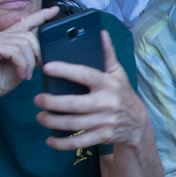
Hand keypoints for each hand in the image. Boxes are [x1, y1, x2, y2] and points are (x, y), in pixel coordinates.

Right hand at [0, 6, 55, 108]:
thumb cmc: (0, 82)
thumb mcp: (22, 66)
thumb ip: (31, 54)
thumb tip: (45, 49)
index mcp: (7, 37)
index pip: (26, 21)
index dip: (42, 15)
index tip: (56, 10)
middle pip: (29, 36)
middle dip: (37, 54)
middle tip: (36, 69)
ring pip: (24, 44)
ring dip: (29, 63)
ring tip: (25, 75)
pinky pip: (15, 51)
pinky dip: (22, 64)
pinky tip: (21, 74)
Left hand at [34, 30, 150, 149]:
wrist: (138, 124)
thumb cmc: (122, 94)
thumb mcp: (118, 74)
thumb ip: (108, 54)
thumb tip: (101, 32)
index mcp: (108, 84)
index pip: (85, 75)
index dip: (65, 70)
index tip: (47, 67)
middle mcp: (106, 103)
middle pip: (73, 104)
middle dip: (51, 103)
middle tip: (37, 99)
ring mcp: (104, 121)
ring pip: (73, 124)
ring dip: (52, 122)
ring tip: (40, 116)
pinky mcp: (102, 136)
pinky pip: (79, 141)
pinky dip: (62, 144)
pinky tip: (50, 140)